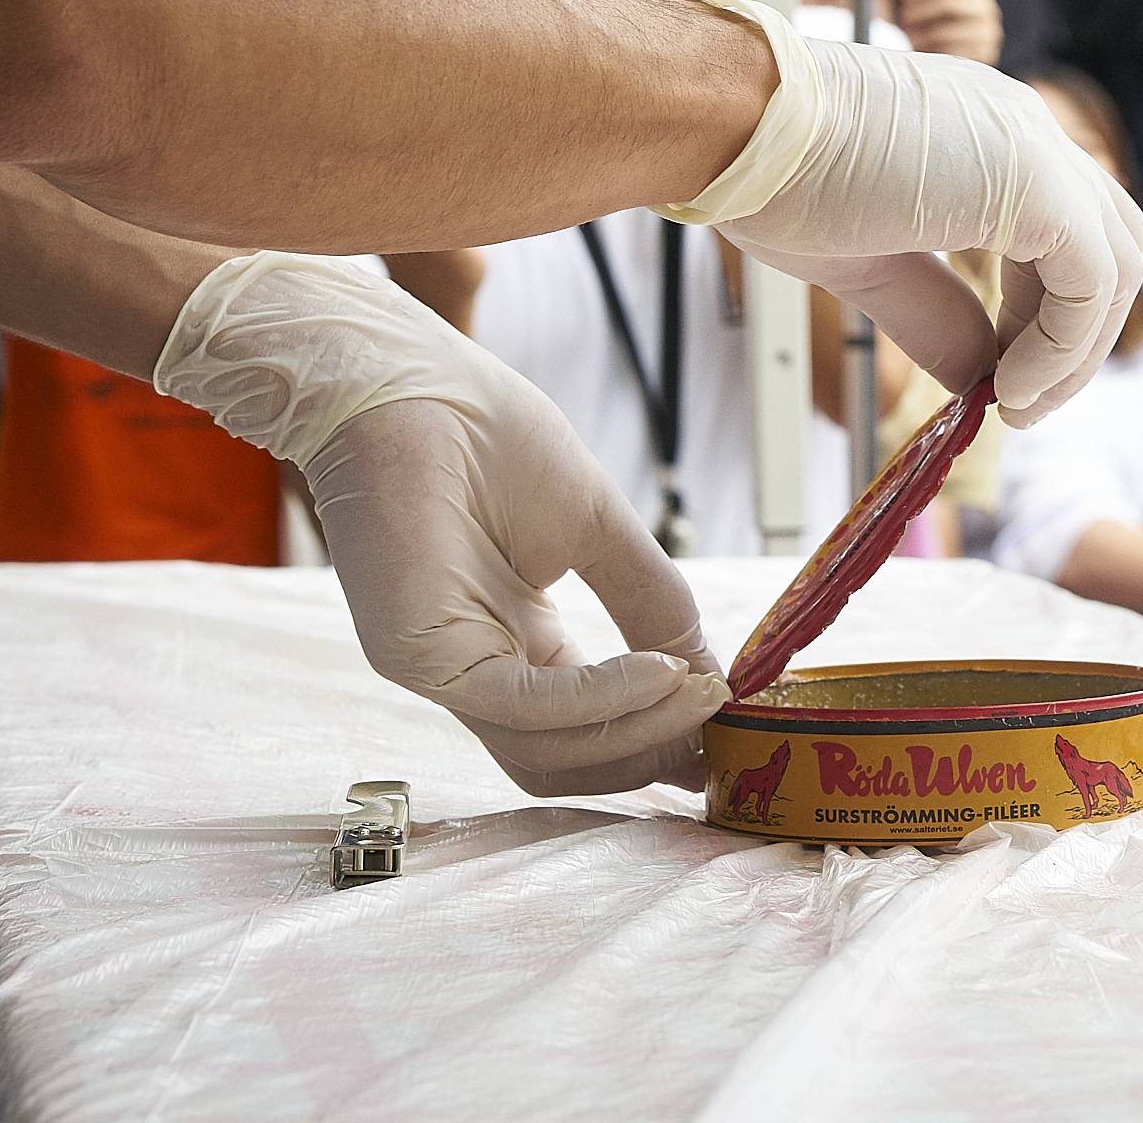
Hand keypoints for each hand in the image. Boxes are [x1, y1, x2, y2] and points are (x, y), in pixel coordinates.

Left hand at [155, 255, 729, 795]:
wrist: (413, 386)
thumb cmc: (488, 438)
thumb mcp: (598, 529)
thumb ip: (652, 601)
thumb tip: (711, 674)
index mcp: (518, 639)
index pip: (591, 719)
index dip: (661, 732)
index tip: (729, 729)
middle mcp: (482, 666)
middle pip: (572, 756)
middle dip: (654, 749)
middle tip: (723, 728)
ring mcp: (447, 671)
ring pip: (549, 750)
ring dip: (638, 730)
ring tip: (700, 691)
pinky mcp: (424, 659)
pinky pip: (524, 706)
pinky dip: (601, 699)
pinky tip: (659, 671)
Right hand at [662, 0, 1142, 426]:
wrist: (736, 124)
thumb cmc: (776, 175)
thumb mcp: (873, 263)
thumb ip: (938, 315)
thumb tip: (979, 380)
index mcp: (985, 137)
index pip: (1062, 227)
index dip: (1046, 313)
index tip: (1001, 375)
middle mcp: (1022, 129)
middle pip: (1107, 239)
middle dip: (1076, 334)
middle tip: (1021, 399)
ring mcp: (1034, 146)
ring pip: (1114, 259)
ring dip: (1076, 348)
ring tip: (1015, 403)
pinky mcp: (1034, 178)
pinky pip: (1092, 277)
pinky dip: (1065, 346)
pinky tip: (1010, 386)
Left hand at [897, 0, 1003, 64]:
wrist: (954, 54)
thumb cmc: (935, 23)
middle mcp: (984, 6)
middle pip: (949, 2)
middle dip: (921, 10)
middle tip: (903, 18)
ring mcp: (988, 31)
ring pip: (948, 31)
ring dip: (923, 35)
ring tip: (910, 36)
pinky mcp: (985, 54)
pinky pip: (954, 54)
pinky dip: (935, 53)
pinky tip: (924, 51)